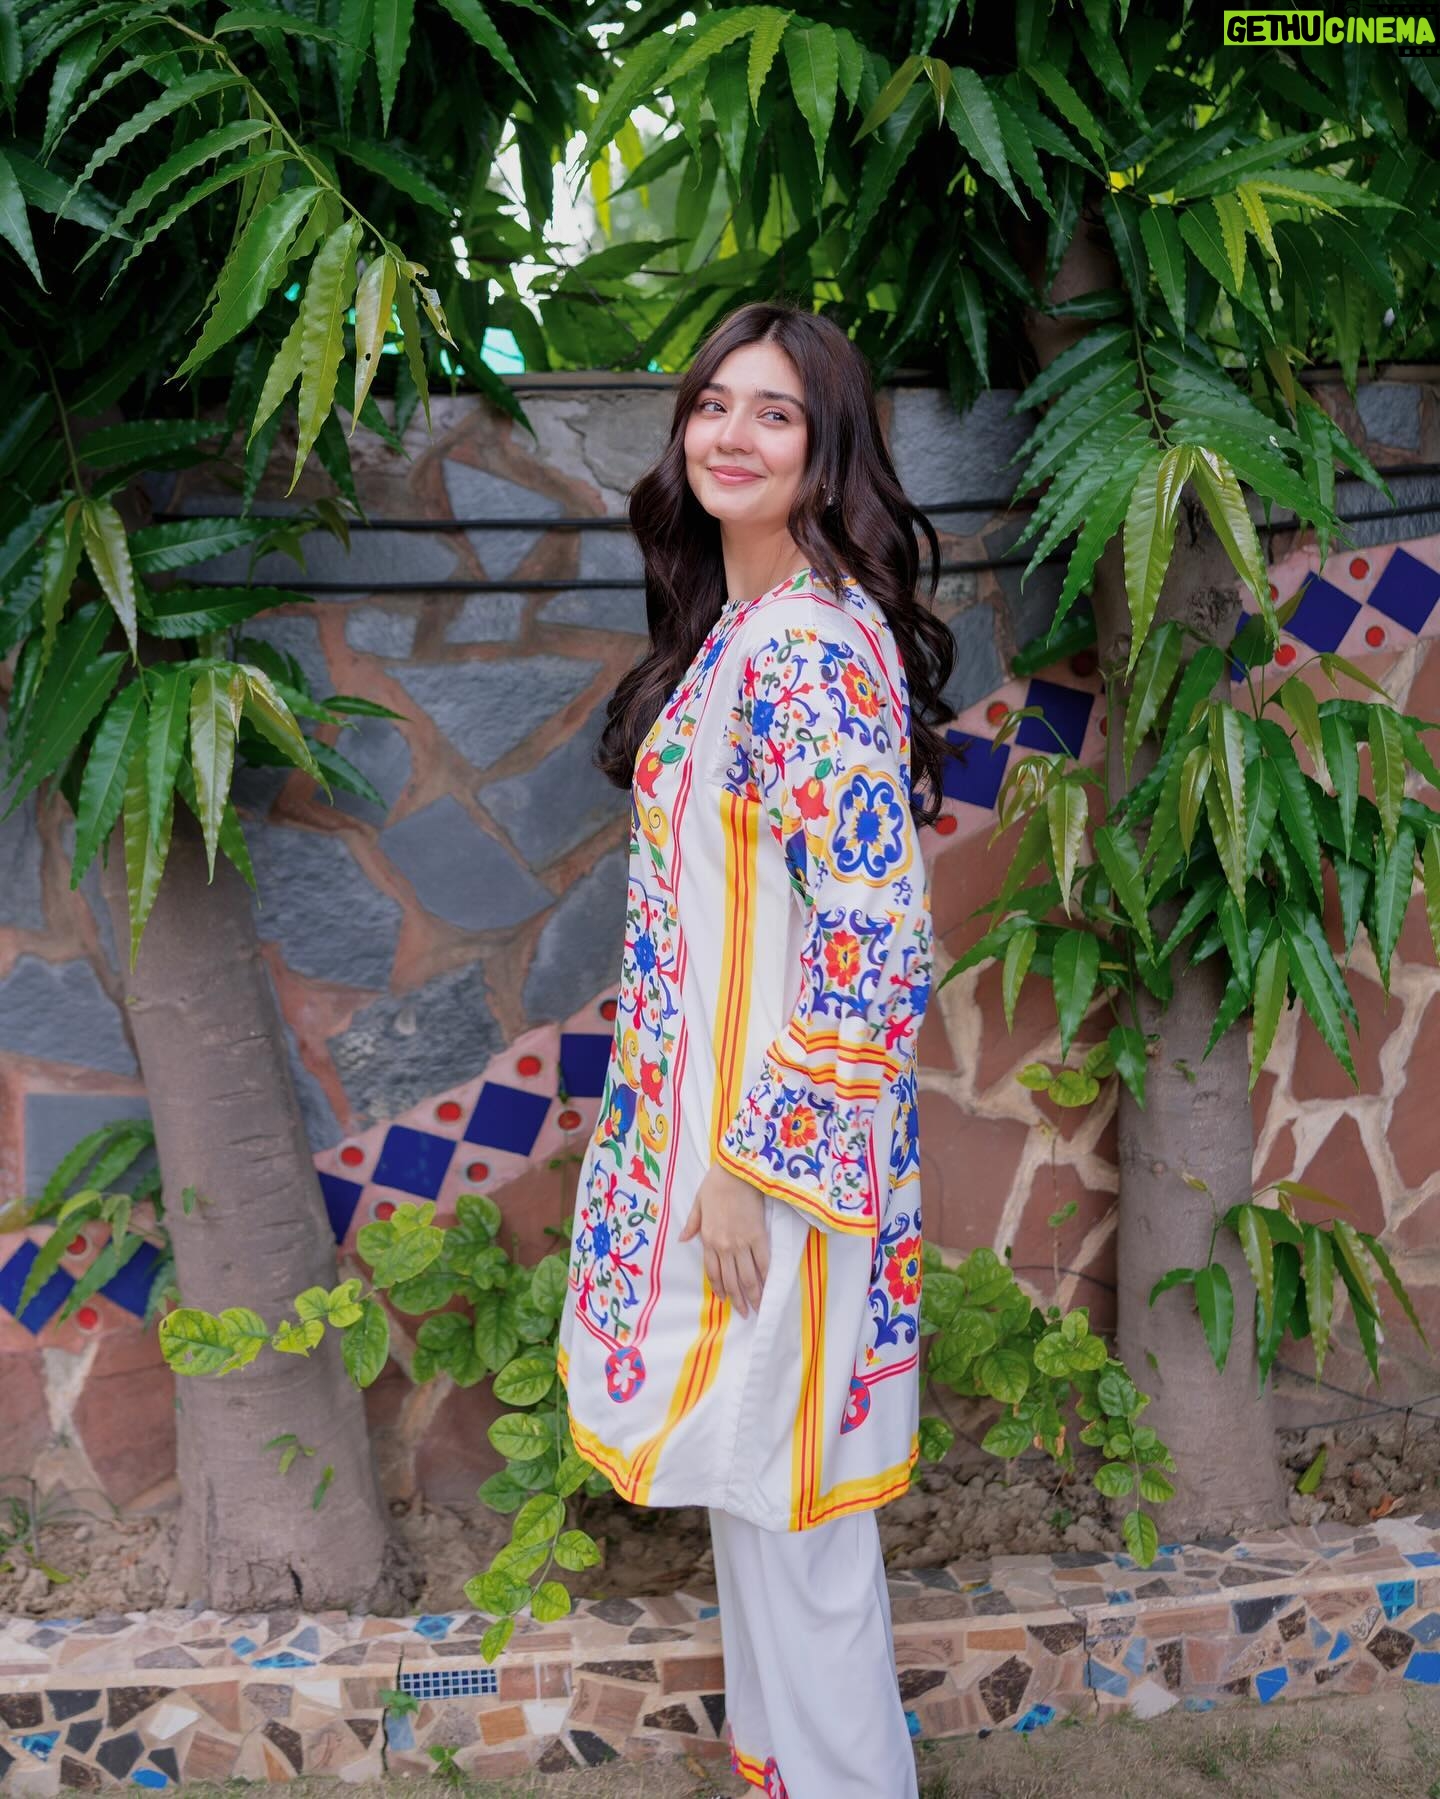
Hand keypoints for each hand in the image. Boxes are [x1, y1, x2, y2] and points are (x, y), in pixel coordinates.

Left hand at [678, 1164, 770, 1316]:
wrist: (738, 1172)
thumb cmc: (716, 1184)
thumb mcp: (697, 1203)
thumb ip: (691, 1224)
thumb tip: (683, 1239)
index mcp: (708, 1240)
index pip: (713, 1272)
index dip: (720, 1288)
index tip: (726, 1300)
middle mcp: (724, 1246)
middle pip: (731, 1280)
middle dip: (738, 1299)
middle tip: (746, 1313)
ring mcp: (743, 1243)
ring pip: (747, 1276)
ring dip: (753, 1295)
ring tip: (758, 1307)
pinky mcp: (759, 1236)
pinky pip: (763, 1261)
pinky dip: (766, 1276)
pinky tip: (769, 1286)